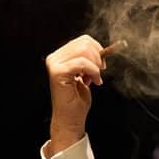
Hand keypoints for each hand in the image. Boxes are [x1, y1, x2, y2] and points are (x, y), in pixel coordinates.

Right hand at [45, 35, 105, 154]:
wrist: (70, 118)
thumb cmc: (77, 99)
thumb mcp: (86, 73)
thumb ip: (90, 59)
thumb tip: (104, 49)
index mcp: (60, 56)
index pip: (83, 40)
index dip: (97, 49)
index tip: (102, 64)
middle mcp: (54, 58)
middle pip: (84, 43)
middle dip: (98, 57)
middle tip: (99, 73)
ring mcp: (54, 64)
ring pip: (84, 51)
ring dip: (95, 66)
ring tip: (94, 79)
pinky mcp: (57, 72)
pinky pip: (82, 63)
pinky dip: (93, 72)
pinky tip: (93, 82)